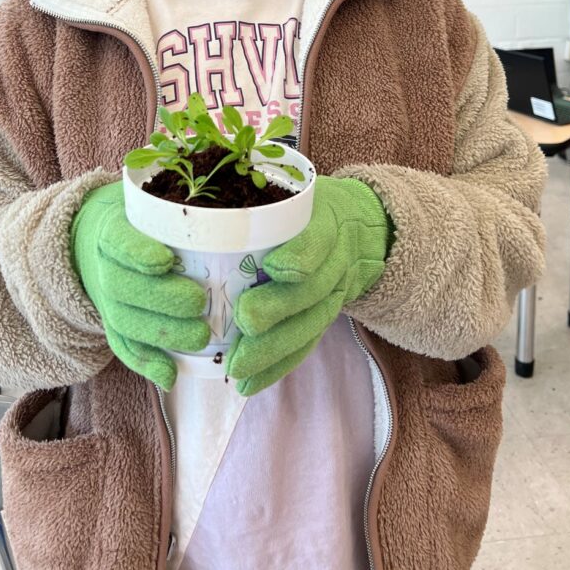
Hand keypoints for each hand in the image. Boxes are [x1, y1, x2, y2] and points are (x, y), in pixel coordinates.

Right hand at [71, 180, 209, 390]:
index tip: (164, 260)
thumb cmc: (140, 218)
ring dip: (162, 333)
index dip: (138, 252)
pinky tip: (172, 374)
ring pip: (125, 320)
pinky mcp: (111, 324)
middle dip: (162, 298)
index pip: (119, 240)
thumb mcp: (153, 201)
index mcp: (113, 228)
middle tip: (199, 302)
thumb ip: (184, 208)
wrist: (91, 238)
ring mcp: (106, 298)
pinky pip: (123, 347)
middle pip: (123, 285)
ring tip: (200, 336)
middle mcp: (103, 264)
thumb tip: (236, 214)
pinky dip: (147, 363)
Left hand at [226, 176, 392, 395]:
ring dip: (272, 350)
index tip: (275, 266)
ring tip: (237, 366)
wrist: (359, 227)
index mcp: (327, 219)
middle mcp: (336, 260)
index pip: (317, 238)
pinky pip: (305, 346)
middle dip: (277, 308)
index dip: (299, 255)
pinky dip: (277, 368)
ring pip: (307, 326)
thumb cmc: (309, 204)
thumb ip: (262, 192)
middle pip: (310, 290)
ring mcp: (333, 294)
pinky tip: (248, 384)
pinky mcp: (324, 318)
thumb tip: (209, 205)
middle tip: (244, 319)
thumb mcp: (295, 186)